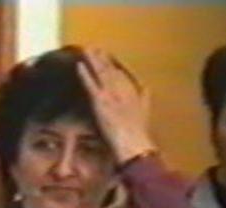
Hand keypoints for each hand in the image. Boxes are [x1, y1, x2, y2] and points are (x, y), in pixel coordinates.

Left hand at [77, 48, 155, 164]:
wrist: (133, 143)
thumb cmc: (138, 133)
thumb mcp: (145, 112)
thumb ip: (145, 98)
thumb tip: (147, 88)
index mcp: (132, 91)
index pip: (120, 74)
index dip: (112, 64)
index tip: (106, 55)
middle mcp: (122, 89)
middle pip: (110, 70)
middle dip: (101, 58)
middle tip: (93, 46)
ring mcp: (111, 94)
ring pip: (100, 73)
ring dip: (93, 60)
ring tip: (85, 50)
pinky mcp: (100, 102)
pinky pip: (90, 85)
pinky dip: (84, 74)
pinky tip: (79, 66)